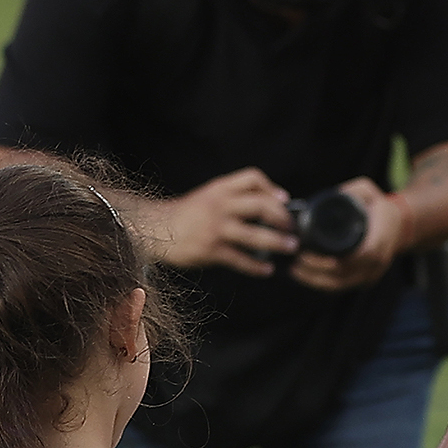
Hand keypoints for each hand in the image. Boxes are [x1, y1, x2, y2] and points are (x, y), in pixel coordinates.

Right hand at [134, 168, 296, 276]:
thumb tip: (266, 207)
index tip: (284, 200)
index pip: (252, 178)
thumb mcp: (207, 197)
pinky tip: (267, 270)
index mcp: (219, 189)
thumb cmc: (185, 215)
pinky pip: (240, 259)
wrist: (154, 229)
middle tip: (293, 227)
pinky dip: (257, 267)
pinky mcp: (210, 250)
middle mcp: (219, 205)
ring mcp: (216, 228)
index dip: (271, 187)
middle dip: (282, 217)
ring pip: (255, 234)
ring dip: (277, 242)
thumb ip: (231, 198)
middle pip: (260, 204)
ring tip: (290, 247)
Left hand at [289, 177, 404, 291]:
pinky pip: (343, 286)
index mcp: (379, 239)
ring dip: (316, 281)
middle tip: (295, 261)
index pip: (356, 256)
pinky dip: (323, 284)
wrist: (401, 226)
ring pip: (341, 284)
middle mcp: (377, 261)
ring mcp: (372, 273)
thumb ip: (350, 191)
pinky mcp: (366, 280)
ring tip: (295, 270)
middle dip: (316, 272)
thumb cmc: (380, 207)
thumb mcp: (368, 191)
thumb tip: (329, 196)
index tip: (307, 252)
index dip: (330, 260)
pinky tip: (306, 277)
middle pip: (343, 274)